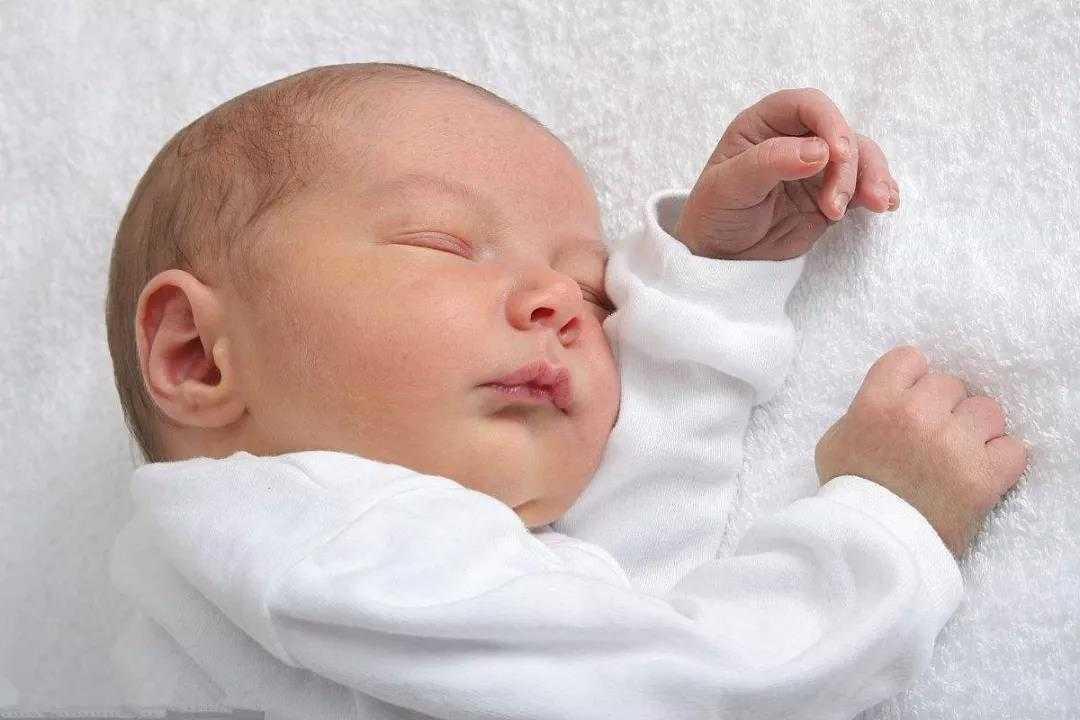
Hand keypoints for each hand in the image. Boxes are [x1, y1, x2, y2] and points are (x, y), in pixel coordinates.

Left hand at [674, 88, 899, 260]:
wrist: (719, 257)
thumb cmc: (713, 215)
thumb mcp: (728, 188)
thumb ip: (768, 163)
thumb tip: (819, 150)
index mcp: (764, 124)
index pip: (807, 105)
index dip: (830, 122)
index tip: (838, 155)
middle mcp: (794, 138)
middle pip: (840, 133)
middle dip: (850, 164)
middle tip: (837, 204)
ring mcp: (816, 166)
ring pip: (859, 156)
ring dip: (872, 177)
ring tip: (877, 205)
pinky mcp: (830, 193)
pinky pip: (862, 184)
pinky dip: (877, 191)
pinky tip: (886, 205)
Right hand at [814, 346, 1027, 559]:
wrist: (872, 548)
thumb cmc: (850, 495)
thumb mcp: (835, 442)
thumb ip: (862, 411)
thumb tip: (892, 399)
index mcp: (876, 403)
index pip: (910, 359)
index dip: (912, 380)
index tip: (910, 402)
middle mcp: (917, 417)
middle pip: (951, 385)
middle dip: (943, 409)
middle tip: (931, 438)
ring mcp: (954, 445)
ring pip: (987, 411)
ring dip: (975, 431)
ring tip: (958, 455)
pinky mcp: (985, 476)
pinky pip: (1013, 448)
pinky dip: (1000, 460)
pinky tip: (979, 472)